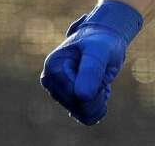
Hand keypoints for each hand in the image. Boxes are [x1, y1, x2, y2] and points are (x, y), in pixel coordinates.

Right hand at [40, 0, 143, 124]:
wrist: (104, 39)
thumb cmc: (102, 42)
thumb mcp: (100, 50)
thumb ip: (92, 70)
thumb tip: (82, 96)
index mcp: (54, 67)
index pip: (77, 96)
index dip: (97, 88)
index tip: (102, 69)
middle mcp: (50, 82)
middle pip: (79, 106)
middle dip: (98, 94)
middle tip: (103, 74)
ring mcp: (56, 91)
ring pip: (83, 113)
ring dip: (99, 98)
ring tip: (100, 79)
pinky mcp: (65, 100)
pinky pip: (86, 115)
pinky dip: (97, 104)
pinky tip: (98, 89)